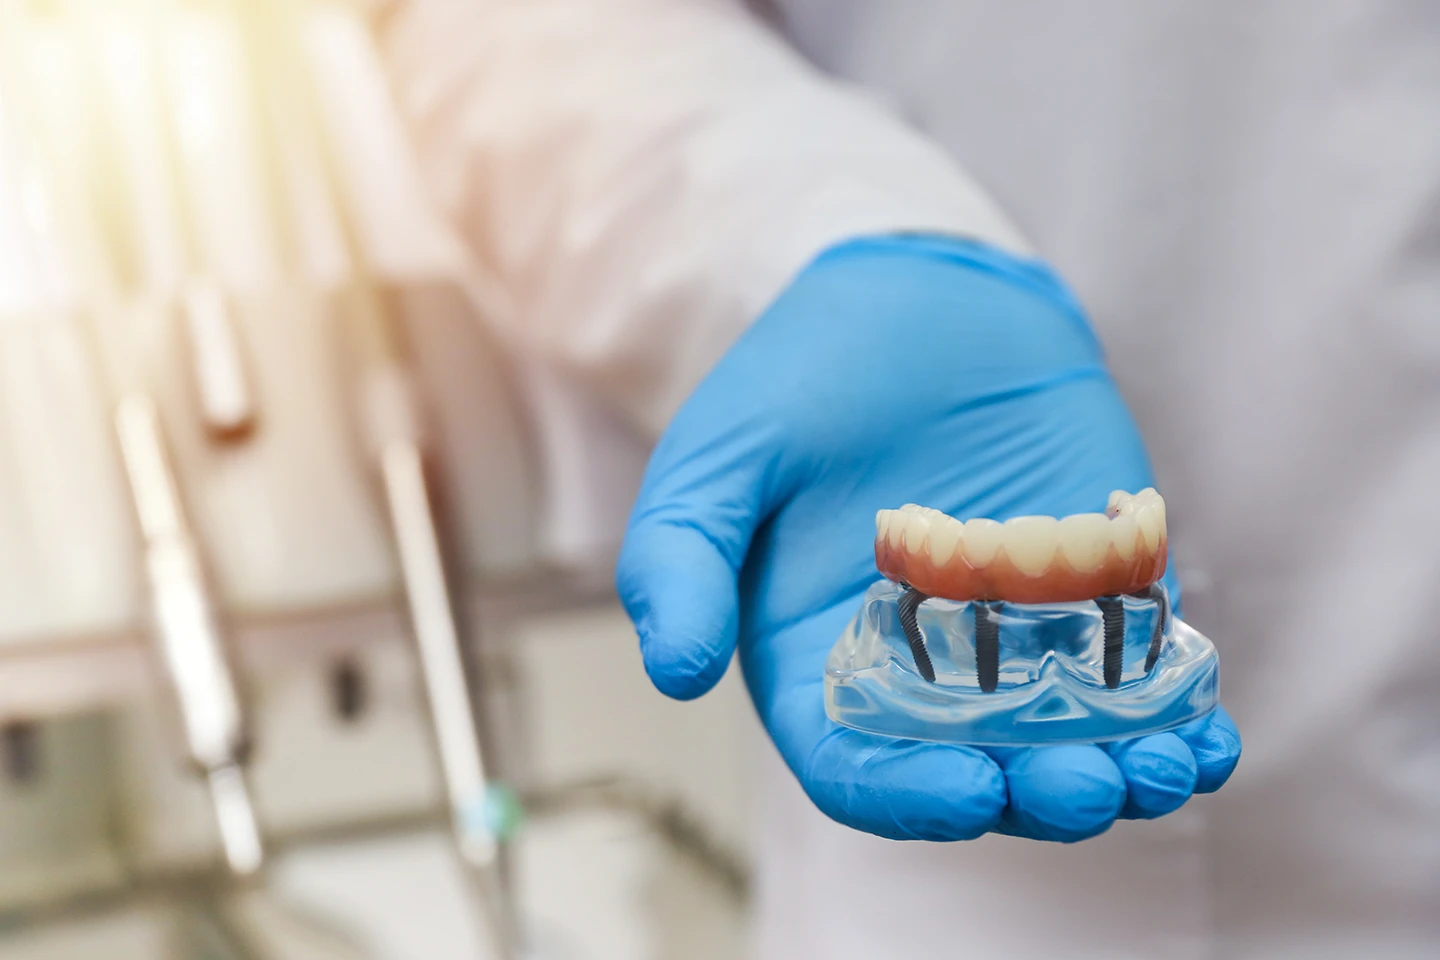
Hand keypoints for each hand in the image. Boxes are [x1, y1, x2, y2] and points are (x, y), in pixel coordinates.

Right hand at [617, 234, 1239, 840]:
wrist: (914, 293)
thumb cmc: (801, 377)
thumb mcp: (720, 454)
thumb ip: (680, 556)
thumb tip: (674, 672)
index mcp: (818, 663)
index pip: (857, 768)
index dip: (908, 796)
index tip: (970, 789)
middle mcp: (918, 673)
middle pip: (977, 771)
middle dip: (1035, 794)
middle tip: (1090, 783)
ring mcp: (1013, 638)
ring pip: (1066, 741)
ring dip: (1121, 771)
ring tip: (1169, 764)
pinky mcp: (1092, 594)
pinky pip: (1135, 675)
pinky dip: (1174, 713)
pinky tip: (1208, 728)